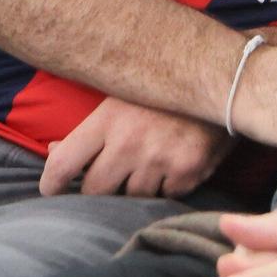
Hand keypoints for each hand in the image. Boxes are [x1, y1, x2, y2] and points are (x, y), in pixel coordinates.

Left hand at [39, 95, 230, 197]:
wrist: (226, 80)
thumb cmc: (164, 89)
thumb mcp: (121, 97)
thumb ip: (88, 129)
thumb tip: (53, 151)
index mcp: (107, 119)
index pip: (64, 164)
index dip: (51, 184)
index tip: (50, 191)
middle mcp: (130, 142)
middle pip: (94, 190)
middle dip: (97, 188)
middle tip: (107, 178)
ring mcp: (160, 160)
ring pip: (130, 197)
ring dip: (135, 186)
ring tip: (149, 161)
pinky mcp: (187, 173)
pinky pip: (165, 196)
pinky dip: (167, 186)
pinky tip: (174, 162)